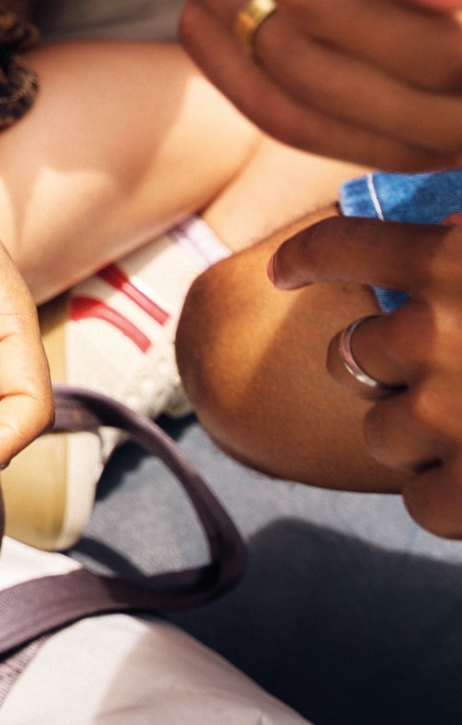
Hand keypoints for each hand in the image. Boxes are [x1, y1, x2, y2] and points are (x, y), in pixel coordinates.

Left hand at [271, 212, 461, 536]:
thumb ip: (459, 236)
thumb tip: (440, 222)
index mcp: (455, 257)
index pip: (345, 244)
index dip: (305, 256)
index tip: (280, 271)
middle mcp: (438, 332)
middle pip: (355, 355)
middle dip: (387, 369)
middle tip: (446, 371)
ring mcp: (453, 411)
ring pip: (384, 431)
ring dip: (415, 433)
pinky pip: (423, 502)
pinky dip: (440, 498)